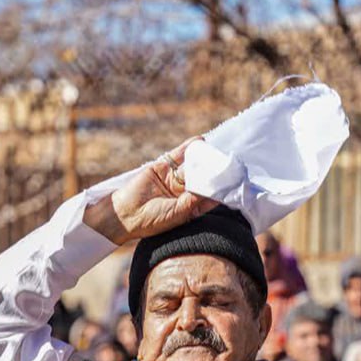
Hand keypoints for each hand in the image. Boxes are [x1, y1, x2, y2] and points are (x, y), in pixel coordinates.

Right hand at [86, 138, 217, 244]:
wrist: (126, 213)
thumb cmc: (153, 220)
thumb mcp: (178, 212)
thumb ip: (194, 200)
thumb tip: (212, 190)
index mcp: (190, 207)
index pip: (209, 197)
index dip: (221, 190)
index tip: (235, 183)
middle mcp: (183, 193)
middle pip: (202, 179)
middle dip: (214, 172)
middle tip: (230, 163)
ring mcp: (173, 179)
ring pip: (192, 166)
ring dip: (203, 159)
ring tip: (217, 150)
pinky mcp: (162, 168)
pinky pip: (178, 156)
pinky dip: (188, 148)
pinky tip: (200, 140)